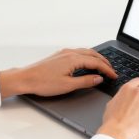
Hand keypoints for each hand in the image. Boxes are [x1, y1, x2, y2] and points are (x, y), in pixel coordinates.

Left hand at [0, 48, 117, 98]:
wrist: (25, 78)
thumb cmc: (43, 82)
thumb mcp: (68, 85)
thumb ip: (86, 81)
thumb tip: (98, 78)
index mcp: (73, 59)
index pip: (96, 62)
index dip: (107, 69)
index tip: (113, 76)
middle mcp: (69, 53)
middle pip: (93, 54)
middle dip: (104, 62)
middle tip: (112, 70)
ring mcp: (64, 53)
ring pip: (86, 52)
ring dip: (96, 58)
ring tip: (103, 66)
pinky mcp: (59, 55)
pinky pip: (79, 53)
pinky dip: (88, 57)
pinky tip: (87, 63)